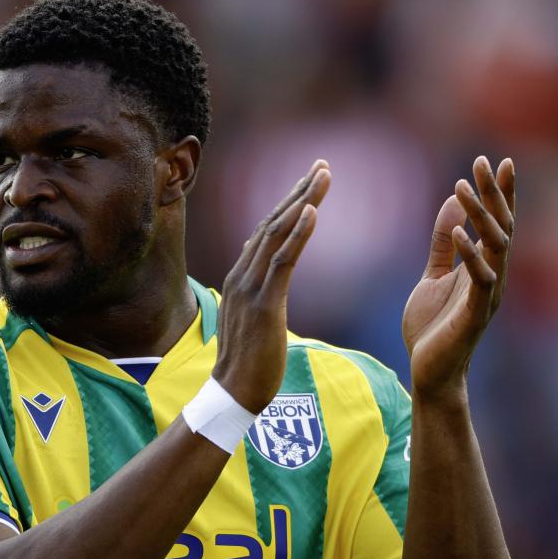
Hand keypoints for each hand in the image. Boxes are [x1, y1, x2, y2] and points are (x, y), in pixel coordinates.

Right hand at [214, 160, 330, 411]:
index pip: (268, 230)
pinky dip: (298, 233)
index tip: (310, 181)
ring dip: (303, 201)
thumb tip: (263, 272)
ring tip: (324, 176)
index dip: (289, 203)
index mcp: (242, 276)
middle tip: (323, 165)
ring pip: (279, 233)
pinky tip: (313, 211)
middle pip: (274, 222)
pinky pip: (283, 261)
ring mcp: (252, 288)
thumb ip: (257, 289)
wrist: (233, 392)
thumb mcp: (252, 316)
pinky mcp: (265, 304)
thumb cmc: (248, 361)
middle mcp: (243, 274)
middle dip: (300, 191)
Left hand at [403, 156, 514, 400]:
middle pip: (501, 227)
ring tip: (464, 186)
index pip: (497, 222)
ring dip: (480, 216)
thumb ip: (442, 244)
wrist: (430, 371)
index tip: (497, 161)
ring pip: (494, 247)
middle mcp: (494, 277)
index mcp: (485, 267)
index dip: (499, 193)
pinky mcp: (475, 313)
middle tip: (484, 161)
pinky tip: (460, 232)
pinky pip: (479, 278)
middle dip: (493, 193)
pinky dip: (470, 254)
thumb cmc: (433, 327)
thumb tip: (450, 205)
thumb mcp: (432, 276)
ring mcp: (487, 295)